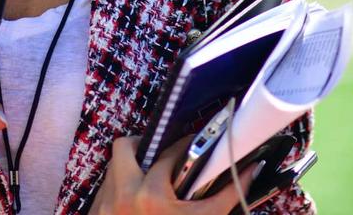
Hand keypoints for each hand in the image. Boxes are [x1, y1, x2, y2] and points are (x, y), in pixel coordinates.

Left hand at [90, 136, 257, 214]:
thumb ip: (227, 195)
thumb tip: (249, 170)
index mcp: (150, 197)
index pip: (169, 155)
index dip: (184, 145)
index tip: (192, 144)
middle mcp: (121, 196)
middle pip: (124, 146)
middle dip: (143, 144)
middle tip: (162, 155)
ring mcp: (103, 207)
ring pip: (112, 168)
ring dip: (131, 168)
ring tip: (152, 179)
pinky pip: (105, 191)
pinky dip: (121, 190)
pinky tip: (138, 204)